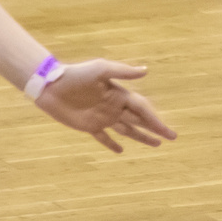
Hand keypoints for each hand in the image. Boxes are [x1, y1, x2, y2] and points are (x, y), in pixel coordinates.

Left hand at [33, 59, 177, 153]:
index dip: (156, 120)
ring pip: (127, 130)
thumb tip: (146, 71)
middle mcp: (114, 107)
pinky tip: (120, 151)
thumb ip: (122, 71)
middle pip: (139, 120)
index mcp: (119, 94)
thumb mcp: (100, 69)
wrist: (51, 85)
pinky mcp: (89, 126)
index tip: (168, 132)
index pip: (142, 109)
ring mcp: (102, 117)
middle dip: (155, 129)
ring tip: (156, 145)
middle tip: (171, 138)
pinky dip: (112, 144)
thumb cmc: (76, 74)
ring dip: (141, 137)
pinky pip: (104, 137)